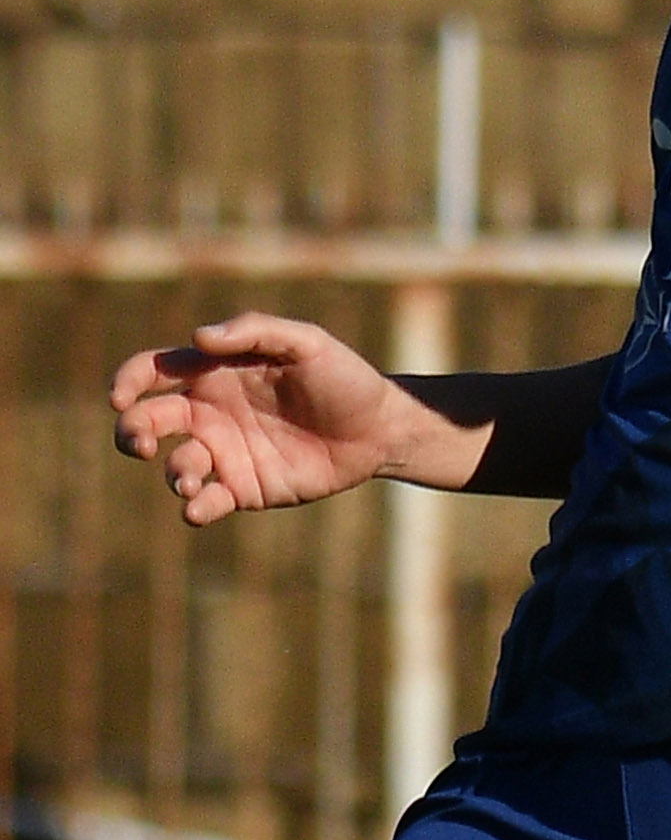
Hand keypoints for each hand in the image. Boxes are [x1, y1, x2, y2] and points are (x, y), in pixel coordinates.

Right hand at [111, 316, 412, 525]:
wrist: (381, 429)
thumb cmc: (345, 378)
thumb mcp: (308, 343)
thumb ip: (255, 332)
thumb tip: (197, 337)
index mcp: (216, 373)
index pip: (154, 371)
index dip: (127, 381)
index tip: (120, 397)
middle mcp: (211, 413)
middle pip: (147, 421)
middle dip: (130, 433)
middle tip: (141, 444)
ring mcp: (225, 452)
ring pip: (173, 466)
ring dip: (171, 474)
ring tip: (190, 477)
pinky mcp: (244, 488)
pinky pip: (204, 502)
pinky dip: (193, 508)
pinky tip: (200, 506)